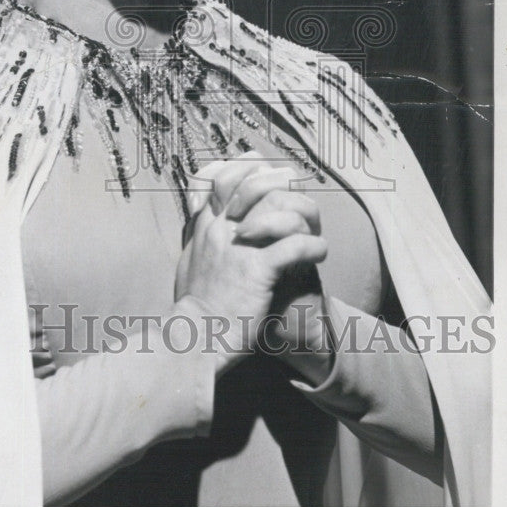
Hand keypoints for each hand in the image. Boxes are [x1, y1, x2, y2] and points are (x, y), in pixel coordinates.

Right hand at [175, 154, 327, 376]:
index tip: (267, 172)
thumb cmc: (195, 305)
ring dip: (303, 215)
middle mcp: (220, 228)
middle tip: (298, 194)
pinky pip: (295, 244)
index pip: (223, 176)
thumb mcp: (188, 261)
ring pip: (278, 205)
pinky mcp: (258, 269)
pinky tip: (319, 255)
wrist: (195, 338)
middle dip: (281, 182)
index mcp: (205, 226)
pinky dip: (313, 247)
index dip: (247, 168)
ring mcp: (239, 247)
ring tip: (313, 230)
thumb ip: (197, 237)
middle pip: (254, 182)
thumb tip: (204, 220)